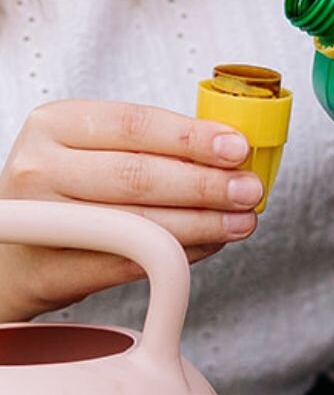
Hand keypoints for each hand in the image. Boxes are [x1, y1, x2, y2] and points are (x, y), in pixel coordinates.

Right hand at [0, 100, 263, 321]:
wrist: (10, 248)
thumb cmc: (66, 188)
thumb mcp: (94, 148)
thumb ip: (153, 144)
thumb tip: (231, 152)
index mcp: (56, 123)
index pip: (135, 124)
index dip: (193, 137)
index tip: (238, 148)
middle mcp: (40, 167)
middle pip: (139, 176)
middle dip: (206, 185)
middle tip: (249, 190)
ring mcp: (43, 221)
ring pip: (138, 223)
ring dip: (202, 224)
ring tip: (240, 221)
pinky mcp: (52, 270)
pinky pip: (131, 263)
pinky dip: (180, 254)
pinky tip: (209, 244)